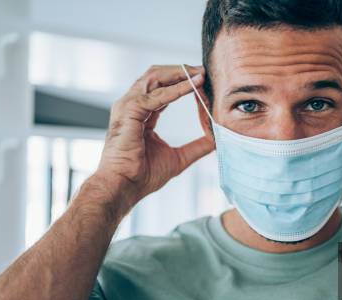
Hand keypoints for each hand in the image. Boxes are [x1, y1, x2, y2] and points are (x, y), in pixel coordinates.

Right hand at [95, 65, 214, 212]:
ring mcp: (128, 107)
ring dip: (179, 74)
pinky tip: (193, 87)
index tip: (203, 81)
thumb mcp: (179, 158)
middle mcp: (131, 106)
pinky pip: (156, 95)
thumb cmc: (143, 175)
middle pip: (156, 77)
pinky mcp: (129, 112)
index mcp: (140, 114)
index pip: (162, 90)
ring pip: (154, 78)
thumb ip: (197, 146)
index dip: (182, 83)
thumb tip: (217, 140)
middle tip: (203, 71)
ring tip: (200, 74)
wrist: (125, 187)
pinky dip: (176, 90)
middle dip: (180, 71)